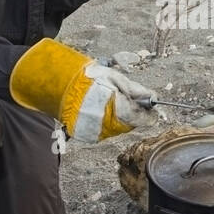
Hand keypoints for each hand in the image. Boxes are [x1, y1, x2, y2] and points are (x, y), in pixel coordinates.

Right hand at [9, 38, 159, 142]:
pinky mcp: (87, 134)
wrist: (60, 85)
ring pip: (118, 128)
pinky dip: (107, 120)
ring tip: (110, 100)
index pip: (143, 119)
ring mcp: (96, 132)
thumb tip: (153, 98)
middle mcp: (108, 125)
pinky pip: (104, 129)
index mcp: (117, 110)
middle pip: (131, 124)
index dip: (149, 113)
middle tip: (127, 98)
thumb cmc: (88, 79)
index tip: (153, 107)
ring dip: (120, 116)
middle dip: (133, 112)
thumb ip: (135, 90)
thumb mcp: (115, 78)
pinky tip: (101, 108)